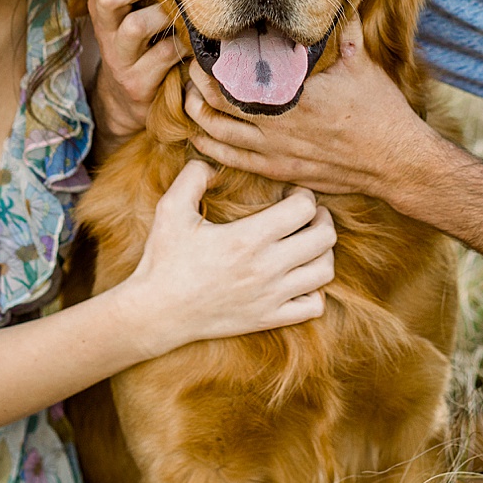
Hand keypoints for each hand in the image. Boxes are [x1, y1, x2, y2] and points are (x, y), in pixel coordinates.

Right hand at [86, 0, 185, 142]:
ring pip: (135, 26)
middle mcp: (104, 29)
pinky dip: (183, 44)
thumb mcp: (131, 10)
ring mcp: (118, 58)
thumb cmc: (140, 42)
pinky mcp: (136, 83)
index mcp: (101, 4)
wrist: (127, 98)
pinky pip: (163, 56)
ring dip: (165, 14)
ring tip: (183, 12)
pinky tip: (193, 40)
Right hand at [122, 160, 335, 354]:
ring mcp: (271, 297)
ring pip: (325, 271)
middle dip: (321, 218)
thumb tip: (215, 164)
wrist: (157, 312)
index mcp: (247, 238)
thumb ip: (194, 177)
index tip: (289, 194)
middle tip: (307, 214)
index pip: (304, 208)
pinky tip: (298, 278)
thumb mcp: (170, 209)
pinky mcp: (269, 319)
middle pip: (324, 238)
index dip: (303, 195)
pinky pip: (314, 306)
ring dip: (323, 252)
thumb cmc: (163, 259)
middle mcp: (266, 268)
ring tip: (307, 243)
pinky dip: (315, 290)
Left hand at [184, 14, 443, 200]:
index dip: (212, 63)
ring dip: (199, 115)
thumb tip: (338, 0)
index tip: (204, 47)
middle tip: (191, 68)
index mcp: (292, 93)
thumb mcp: (362, 63)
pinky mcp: (281, 171)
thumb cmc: (380, 111)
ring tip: (190, 98)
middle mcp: (277, 124)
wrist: (396, 161)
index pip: (236, 76)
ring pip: (219, 135)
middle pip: (217, 104)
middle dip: (198, 85)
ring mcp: (276, 152)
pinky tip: (202, 137)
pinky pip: (234, 161)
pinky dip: (212, 149)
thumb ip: (344, 31)